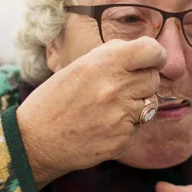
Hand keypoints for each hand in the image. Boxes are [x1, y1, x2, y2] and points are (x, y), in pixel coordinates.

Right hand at [16, 37, 166, 187]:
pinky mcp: (123, 139)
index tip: (152, 60)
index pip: (152, 51)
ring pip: (150, 104)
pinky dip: (126, 127)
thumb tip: (145, 53)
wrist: (35, 140)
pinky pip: (138, 128)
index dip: (155, 55)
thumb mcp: (79, 66)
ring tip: (108, 108)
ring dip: (135, 105)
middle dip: (142, 82)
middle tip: (118, 89)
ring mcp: (121, 115)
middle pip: (153, 79)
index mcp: (105, 63)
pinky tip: (103, 127)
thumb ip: (113, 57)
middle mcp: (116, 87)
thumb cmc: (55, 99)